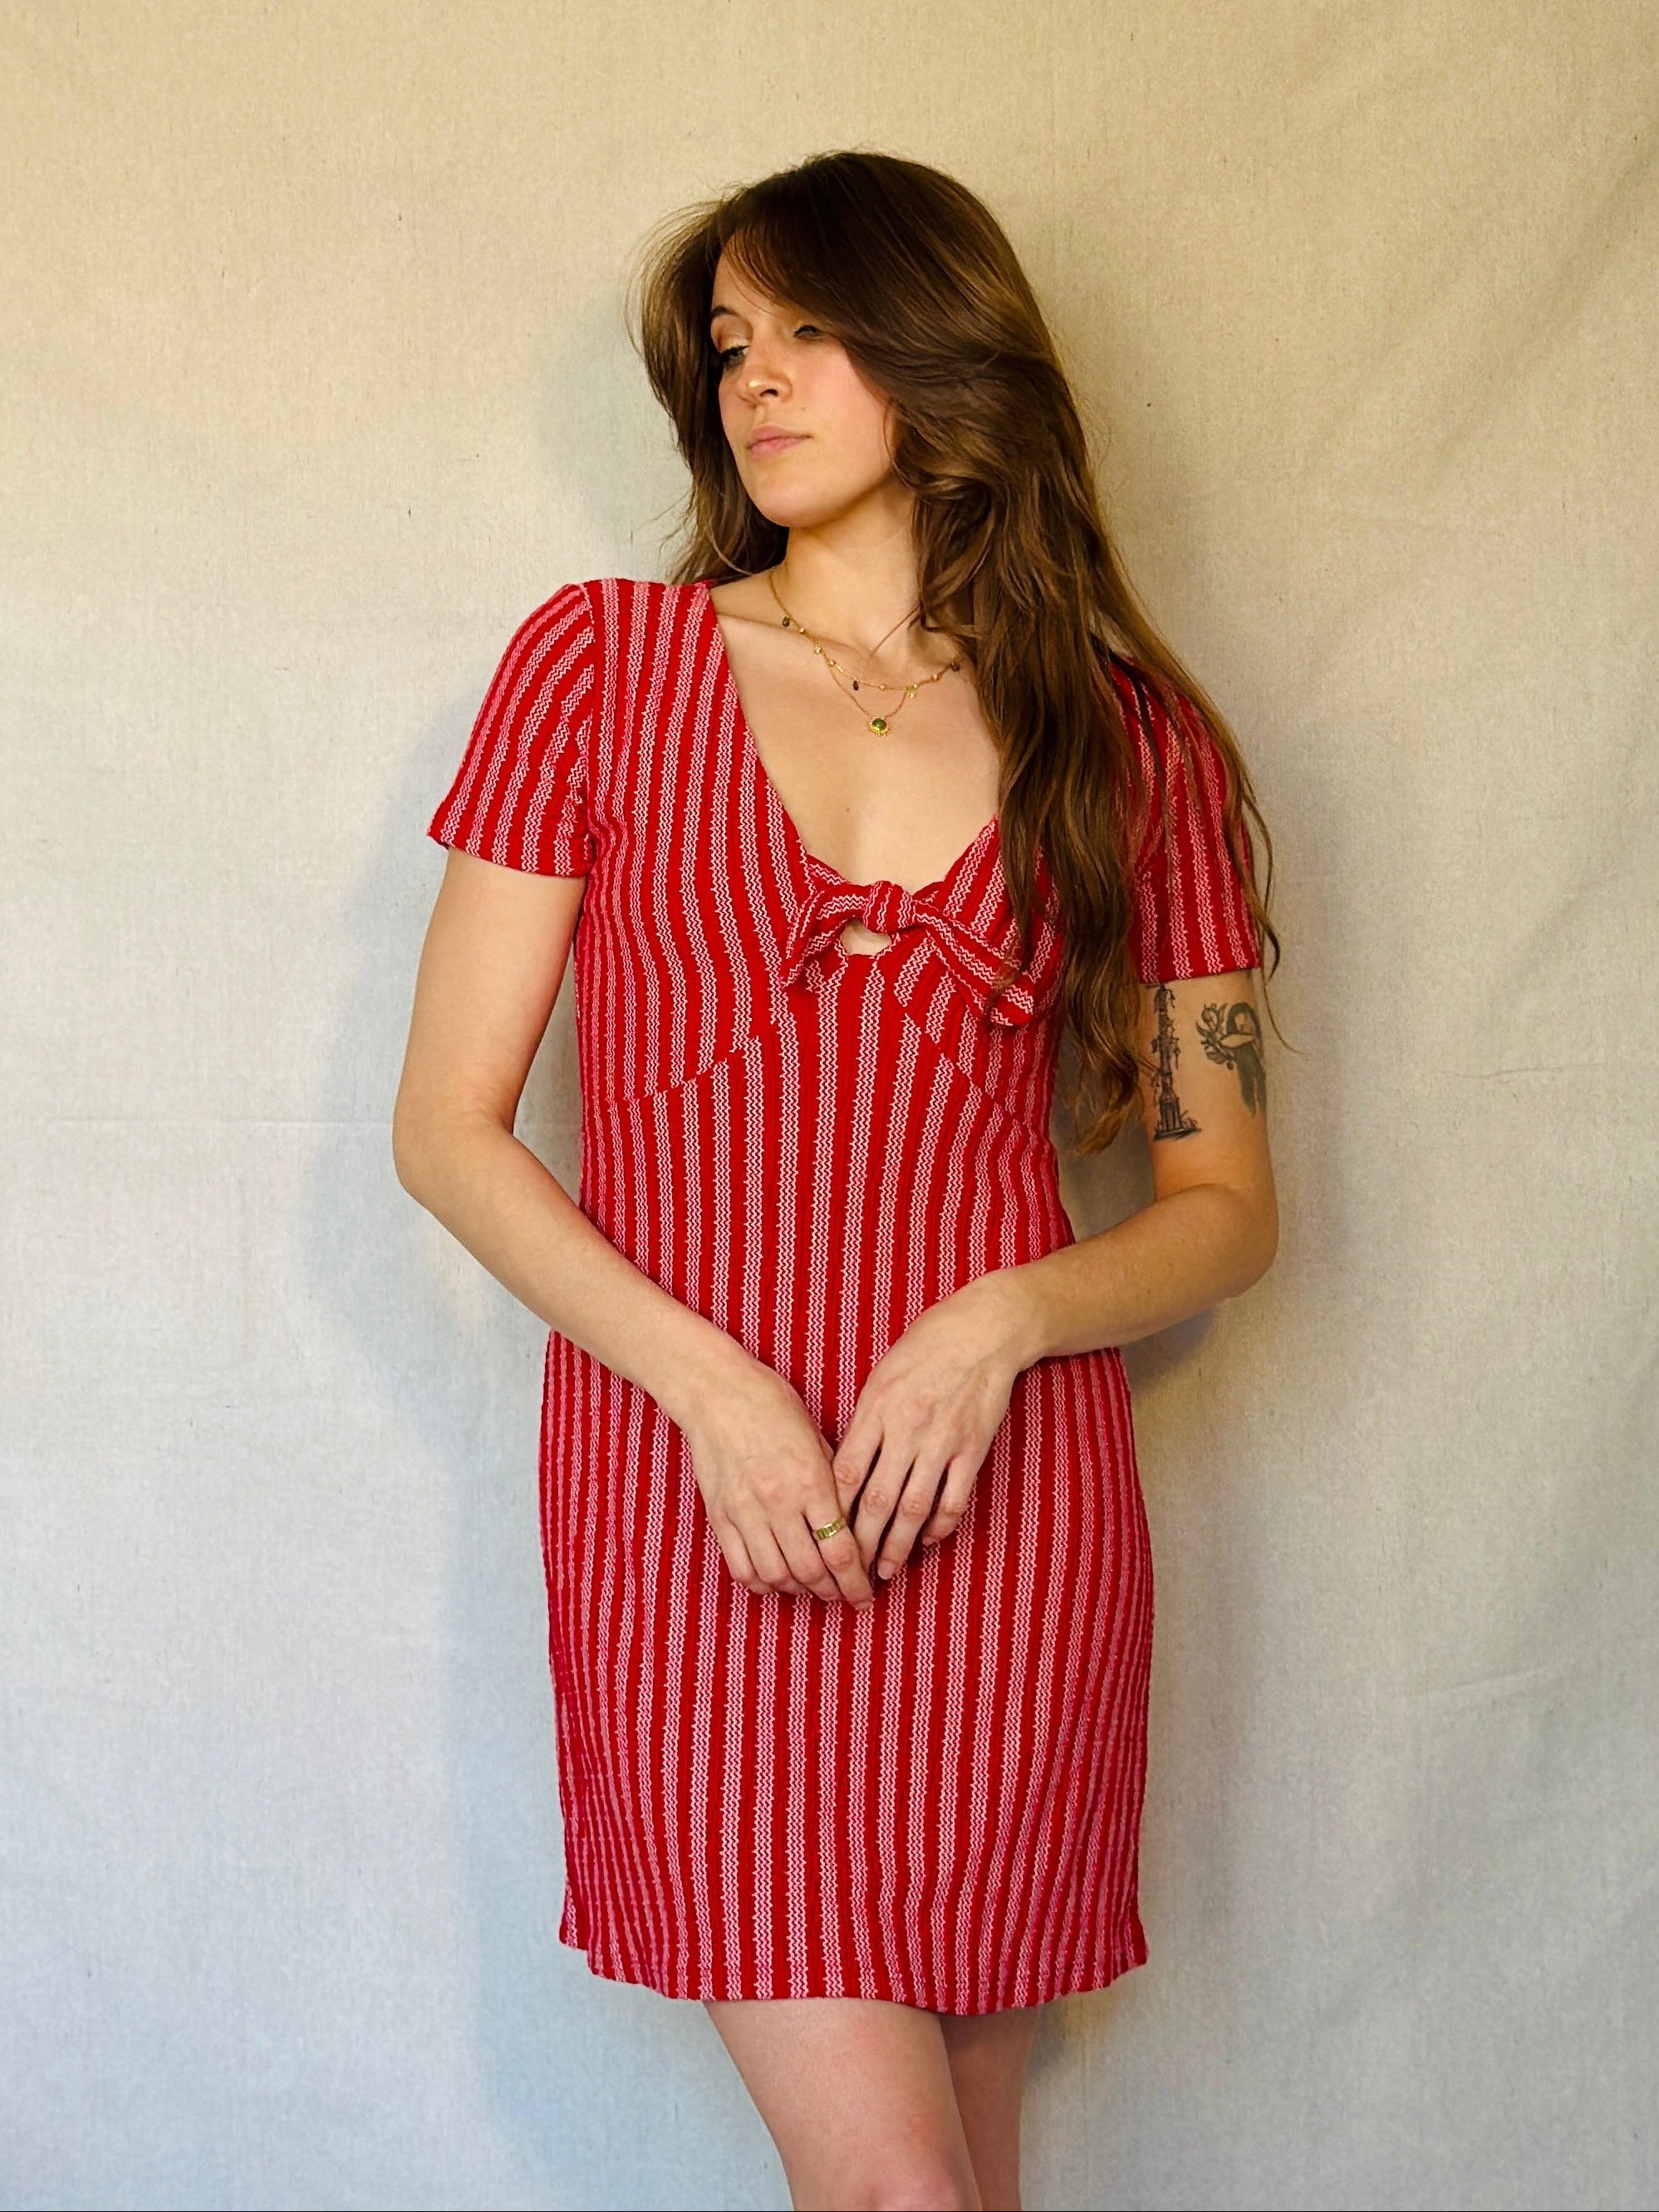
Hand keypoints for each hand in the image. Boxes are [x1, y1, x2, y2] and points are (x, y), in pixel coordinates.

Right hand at [678, 1352, 876, 1607]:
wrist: (717, 1393)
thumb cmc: (772, 1405)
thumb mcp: (817, 1438)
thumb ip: (833, 1483)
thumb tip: (850, 1523)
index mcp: (810, 1481)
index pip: (840, 1550)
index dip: (857, 1582)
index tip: (866, 1593)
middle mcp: (778, 1502)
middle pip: (810, 1571)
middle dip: (833, 1592)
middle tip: (844, 1595)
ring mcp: (745, 1512)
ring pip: (776, 1576)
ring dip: (799, 1590)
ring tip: (813, 1586)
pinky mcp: (720, 1517)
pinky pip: (742, 1569)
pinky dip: (763, 1584)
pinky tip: (776, 1579)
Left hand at [831, 1275, 1027, 1583]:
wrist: (982, 1333)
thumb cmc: (924, 1349)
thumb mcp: (880, 1377)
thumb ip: (863, 1422)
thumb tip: (843, 1468)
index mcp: (876, 1410)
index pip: (845, 1473)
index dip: (832, 1511)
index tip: (822, 1537)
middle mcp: (906, 1430)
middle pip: (876, 1499)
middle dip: (860, 1542)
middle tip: (849, 1570)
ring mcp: (941, 1442)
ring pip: (914, 1508)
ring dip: (898, 1545)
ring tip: (885, 1570)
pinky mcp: (972, 1450)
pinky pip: (954, 1499)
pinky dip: (940, 1526)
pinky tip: (928, 1541)